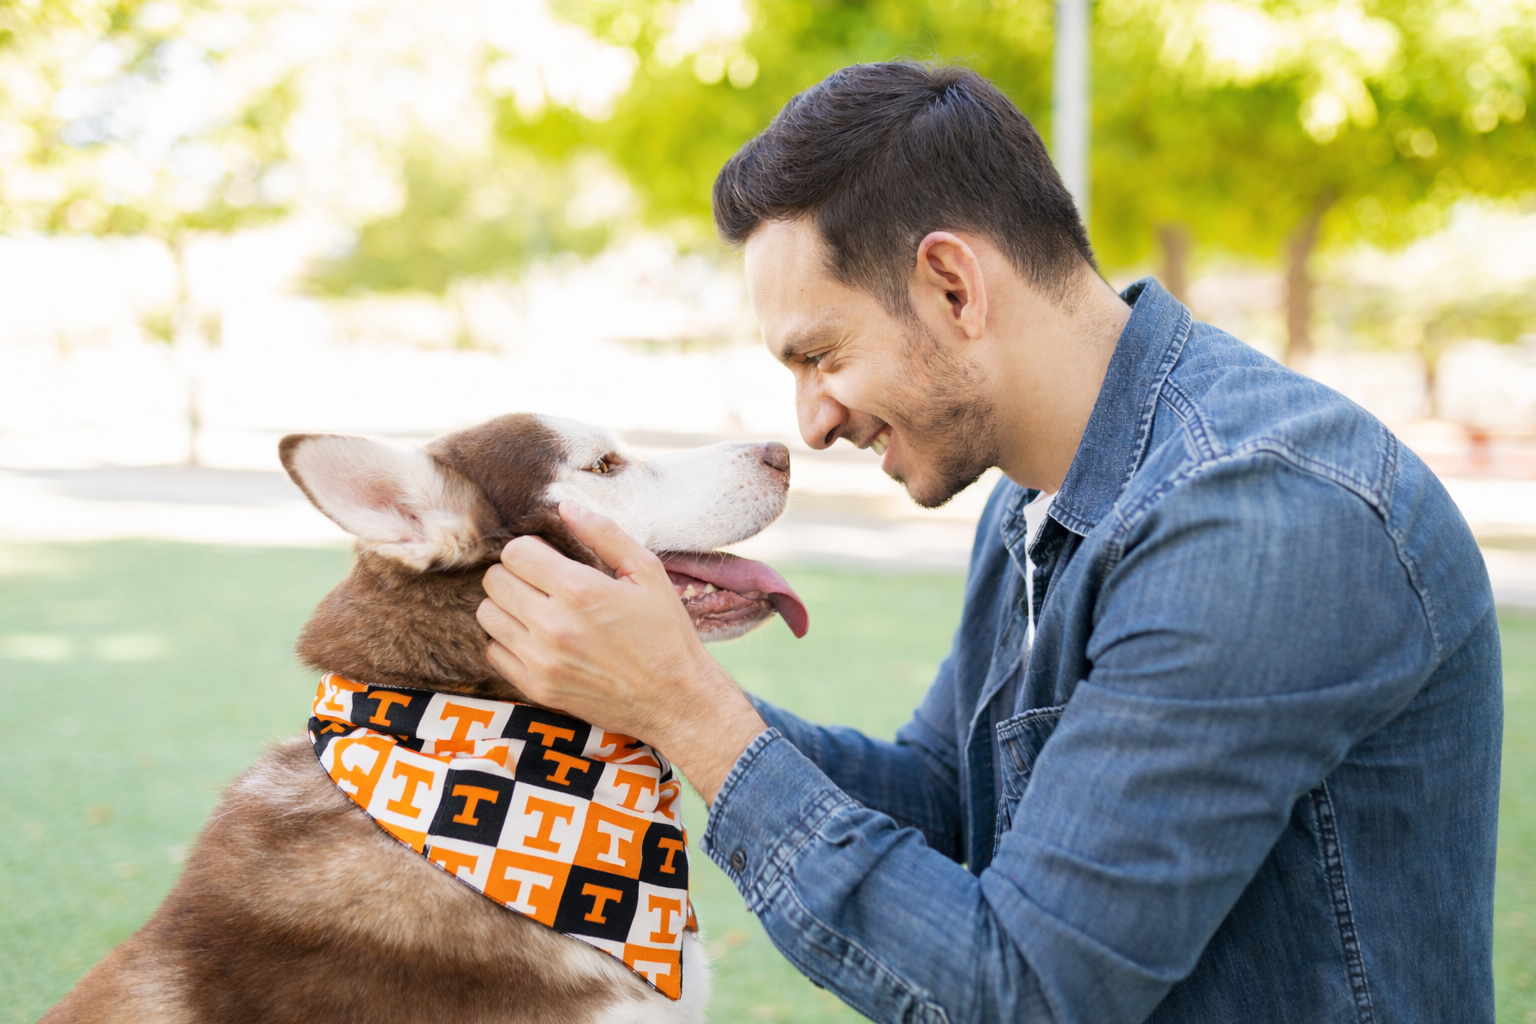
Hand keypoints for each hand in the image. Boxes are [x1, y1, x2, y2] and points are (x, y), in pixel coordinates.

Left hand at [477, 501, 766, 803]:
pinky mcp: (536, 688)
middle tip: (541, 582)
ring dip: (507, 606)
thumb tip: (565, 506)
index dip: (531, 549)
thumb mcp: (647, 572)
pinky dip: (507, 640)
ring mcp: (541, 660)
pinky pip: (493, 652)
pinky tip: (536, 638)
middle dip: (515, 573)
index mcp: (580, 590)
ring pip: (487, 615)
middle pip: (494, 581)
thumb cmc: (665, 632)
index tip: (548, 558)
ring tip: (537, 609)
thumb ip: (604, 534)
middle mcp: (553, 625)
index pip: (516, 552)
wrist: (674, 698)